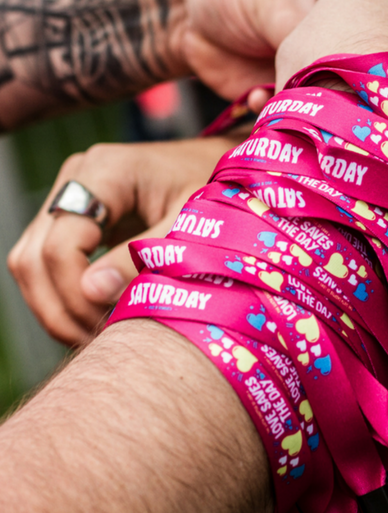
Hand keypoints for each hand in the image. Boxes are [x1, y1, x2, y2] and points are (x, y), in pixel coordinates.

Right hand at [8, 133, 246, 345]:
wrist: (230, 175)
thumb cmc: (220, 194)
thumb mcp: (192, 225)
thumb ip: (144, 256)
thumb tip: (93, 292)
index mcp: (106, 171)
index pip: (61, 242)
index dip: (76, 292)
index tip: (107, 323)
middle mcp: (78, 180)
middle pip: (33, 257)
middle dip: (60, 309)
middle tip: (99, 342)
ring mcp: (73, 198)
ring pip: (32, 264)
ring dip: (57, 308)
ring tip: (98, 336)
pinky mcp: (80, 219)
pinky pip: (49, 263)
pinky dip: (65, 296)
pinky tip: (95, 319)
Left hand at [166, 0, 383, 100]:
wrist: (183, 13)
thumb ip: (314, 39)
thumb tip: (339, 79)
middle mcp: (346, 29)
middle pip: (372, 63)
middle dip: (354, 83)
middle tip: (335, 97)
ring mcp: (322, 61)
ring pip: (338, 93)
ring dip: (317, 105)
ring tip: (293, 104)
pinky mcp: (296, 89)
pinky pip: (303, 111)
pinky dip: (283, 113)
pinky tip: (257, 100)